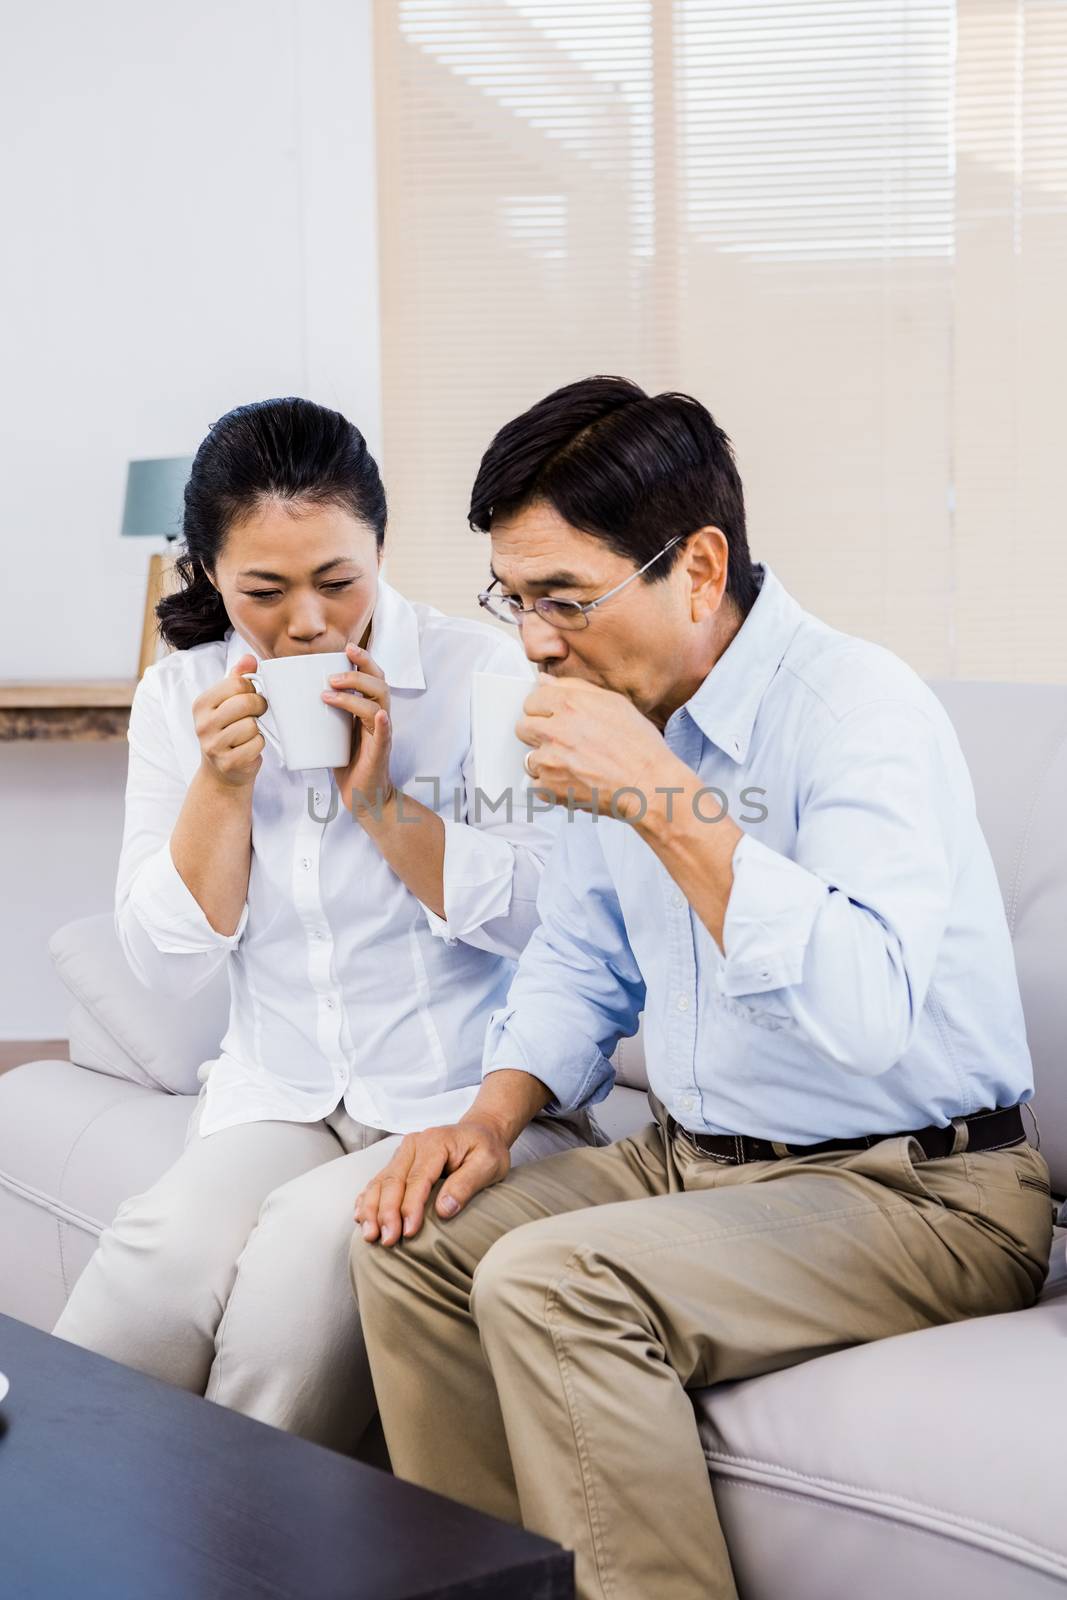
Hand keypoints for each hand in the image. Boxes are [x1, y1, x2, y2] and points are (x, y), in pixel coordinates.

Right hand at [193, 653, 268, 788]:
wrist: (221, 771)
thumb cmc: (227, 730)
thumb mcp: (227, 702)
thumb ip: (237, 678)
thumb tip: (249, 658)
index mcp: (201, 704)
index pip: (237, 684)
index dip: (252, 689)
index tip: (251, 697)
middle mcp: (203, 724)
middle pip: (245, 703)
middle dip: (259, 706)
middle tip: (257, 713)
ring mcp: (213, 745)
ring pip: (252, 726)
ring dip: (257, 729)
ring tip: (248, 733)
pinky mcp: (228, 763)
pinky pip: (256, 744)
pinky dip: (258, 745)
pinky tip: (248, 747)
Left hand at [323, 643, 393, 814]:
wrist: (362, 796)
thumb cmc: (346, 763)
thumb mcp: (333, 732)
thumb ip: (321, 714)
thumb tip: (287, 697)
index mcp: (369, 710)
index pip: (373, 677)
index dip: (364, 660)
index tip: (347, 648)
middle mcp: (379, 718)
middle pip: (379, 684)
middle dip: (357, 673)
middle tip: (332, 675)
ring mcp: (381, 735)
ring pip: (379, 705)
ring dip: (356, 695)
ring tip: (331, 692)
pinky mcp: (380, 753)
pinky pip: (385, 735)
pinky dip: (383, 724)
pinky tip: (381, 717)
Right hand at [354, 1117, 511, 1245]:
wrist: (481, 1130)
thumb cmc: (486, 1149)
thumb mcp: (488, 1164)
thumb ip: (466, 1184)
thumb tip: (444, 1210)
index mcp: (435, 1143)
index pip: (417, 1179)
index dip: (410, 1207)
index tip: (408, 1233)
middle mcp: (413, 1145)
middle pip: (392, 1181)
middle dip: (386, 1213)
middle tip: (387, 1241)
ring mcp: (402, 1152)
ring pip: (380, 1182)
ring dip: (372, 1209)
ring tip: (370, 1235)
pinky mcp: (398, 1162)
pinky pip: (377, 1180)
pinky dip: (367, 1199)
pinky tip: (361, 1217)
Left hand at [517, 672, 670, 819]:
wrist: (649, 784)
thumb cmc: (639, 746)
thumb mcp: (614, 703)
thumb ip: (574, 688)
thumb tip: (545, 681)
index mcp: (570, 704)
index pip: (532, 700)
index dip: (543, 710)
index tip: (553, 718)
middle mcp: (556, 730)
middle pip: (523, 727)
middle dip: (538, 733)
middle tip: (561, 742)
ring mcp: (550, 760)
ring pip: (529, 757)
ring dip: (545, 761)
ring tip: (572, 764)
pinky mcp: (550, 787)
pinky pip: (535, 785)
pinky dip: (549, 786)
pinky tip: (571, 781)